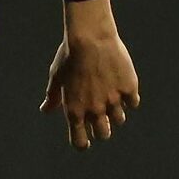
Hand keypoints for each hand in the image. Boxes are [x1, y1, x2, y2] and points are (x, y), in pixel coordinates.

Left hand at [39, 0, 140, 149]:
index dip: (83, 143)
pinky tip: (122, 85)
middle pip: (103, 135)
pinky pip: (133, 102)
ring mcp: (113, 100)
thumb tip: (45, 109)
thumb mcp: (57, 76)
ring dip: (116, 112)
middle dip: (102, 128)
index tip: (86, 139)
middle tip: (101, 113)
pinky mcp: (129, 88)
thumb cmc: (69, 54)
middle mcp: (95, 109)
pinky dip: (129, 97)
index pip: (80, 142)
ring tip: (111, 95)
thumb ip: (53, 96)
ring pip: (119, 120)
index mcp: (74, 110)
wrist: (90, 35)